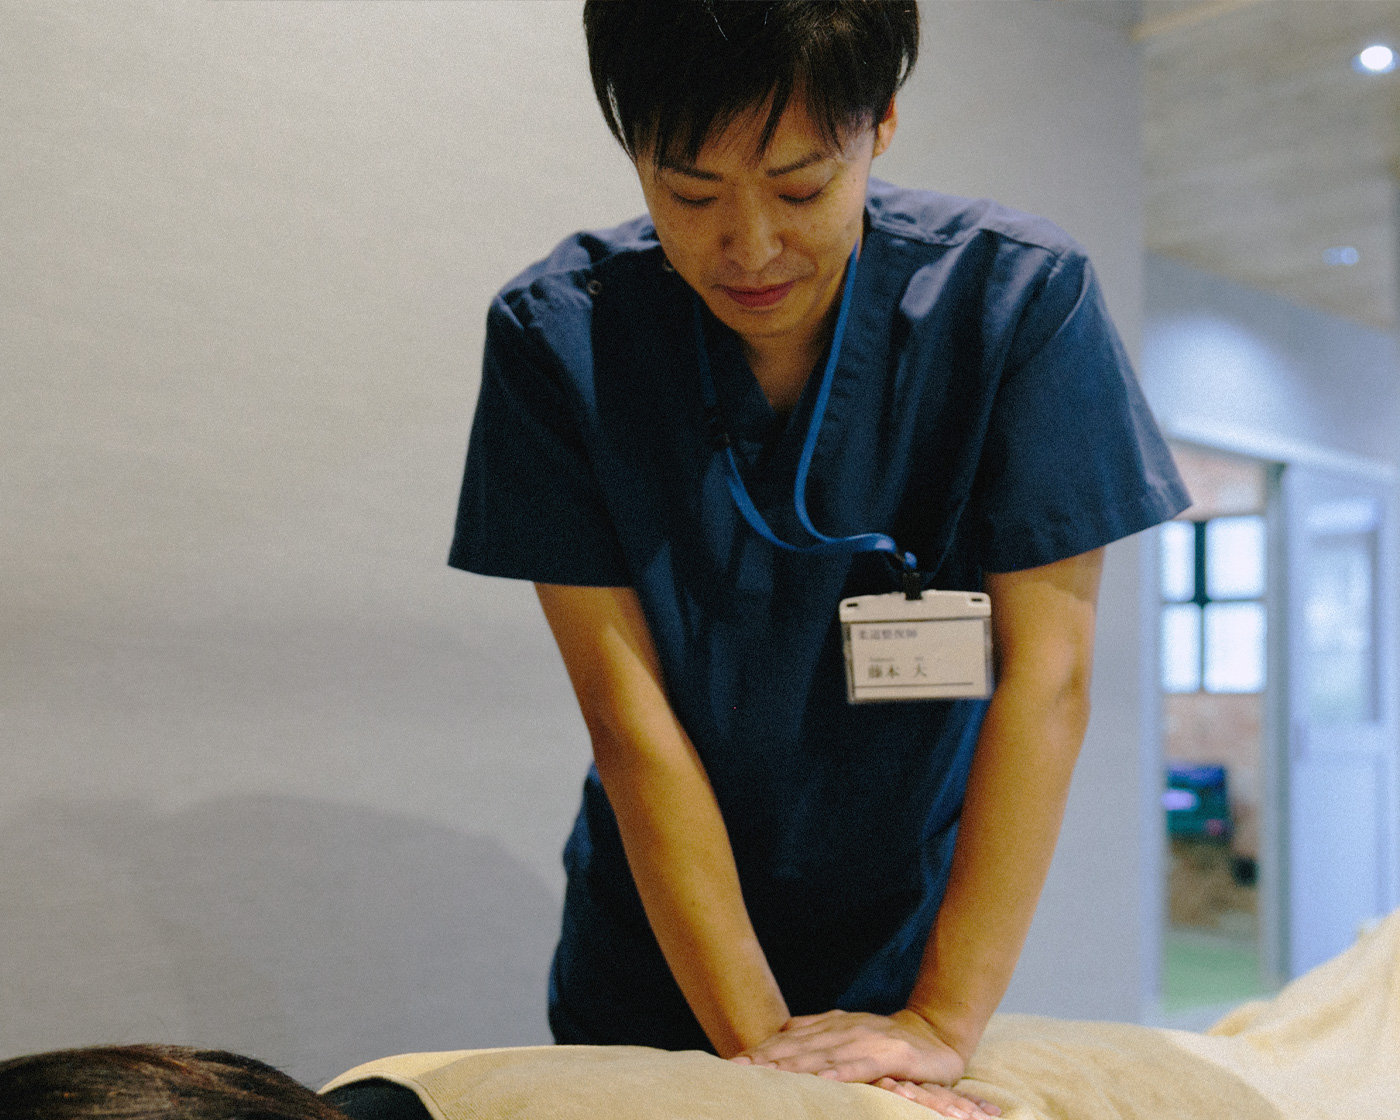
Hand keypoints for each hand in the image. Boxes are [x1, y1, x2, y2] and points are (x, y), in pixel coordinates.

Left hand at [730, 1009, 998, 1117]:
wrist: (936, 1034)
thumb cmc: (886, 1039)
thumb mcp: (847, 1030)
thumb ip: (816, 1031)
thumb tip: (782, 1032)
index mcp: (830, 1025)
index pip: (788, 1040)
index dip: (761, 1051)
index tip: (734, 1063)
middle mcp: (843, 1029)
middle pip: (798, 1048)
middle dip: (767, 1060)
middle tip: (738, 1072)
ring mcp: (865, 1041)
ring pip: (823, 1056)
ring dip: (793, 1067)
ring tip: (767, 1078)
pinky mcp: (890, 1055)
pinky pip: (860, 1066)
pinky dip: (840, 1073)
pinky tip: (822, 1082)